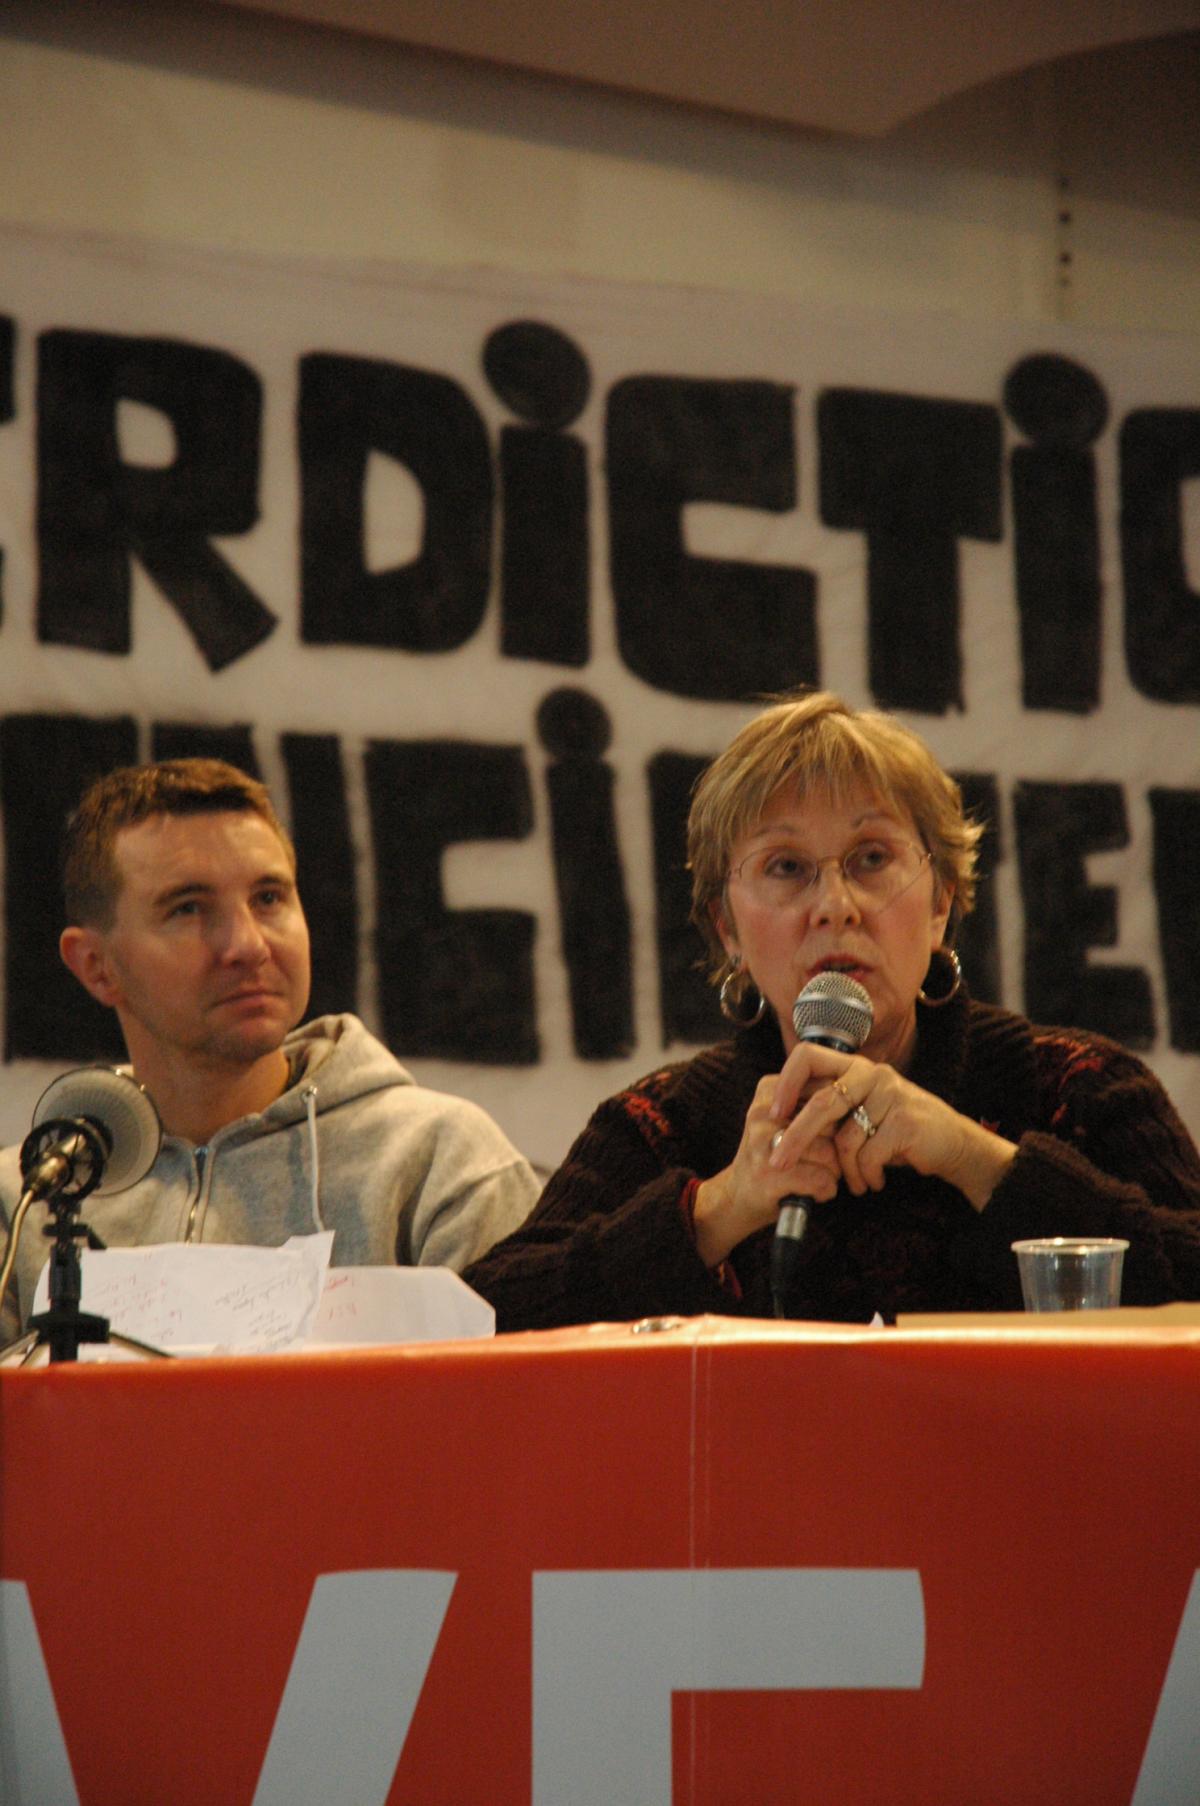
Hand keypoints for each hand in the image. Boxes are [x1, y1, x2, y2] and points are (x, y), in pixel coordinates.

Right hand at [692, 1073, 841, 1267]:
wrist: (737, 1196)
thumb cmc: (775, 1156)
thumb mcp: (787, 1119)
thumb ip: (815, 1103)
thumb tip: (860, 1103)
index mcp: (770, 1090)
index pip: (826, 1092)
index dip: (841, 1115)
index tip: (837, 1132)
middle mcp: (763, 1113)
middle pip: (831, 1123)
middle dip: (840, 1146)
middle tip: (831, 1160)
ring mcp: (762, 1143)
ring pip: (829, 1153)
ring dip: (835, 1171)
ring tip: (823, 1176)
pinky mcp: (768, 1175)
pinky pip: (820, 1179)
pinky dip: (827, 1190)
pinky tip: (819, 1191)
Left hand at [767, 1043, 1016, 1211]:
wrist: (954, 1146)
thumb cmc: (899, 1132)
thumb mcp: (863, 1113)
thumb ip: (832, 1111)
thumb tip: (781, 1125)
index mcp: (855, 1067)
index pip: (807, 1055)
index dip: (786, 1082)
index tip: (774, 1112)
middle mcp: (872, 1073)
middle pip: (820, 1103)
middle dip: (795, 1137)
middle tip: (777, 1162)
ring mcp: (891, 1095)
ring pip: (845, 1139)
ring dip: (845, 1170)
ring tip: (854, 1182)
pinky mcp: (905, 1121)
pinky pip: (868, 1155)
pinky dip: (866, 1175)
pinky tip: (874, 1182)